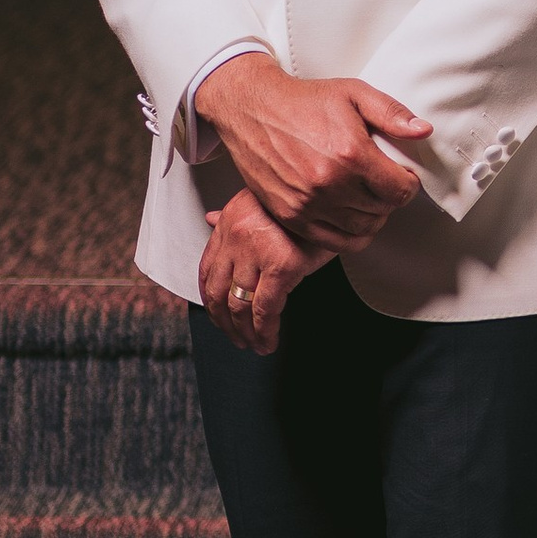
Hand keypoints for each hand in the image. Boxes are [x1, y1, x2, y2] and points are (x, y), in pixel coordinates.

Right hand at [193, 52, 428, 247]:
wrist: (252, 109)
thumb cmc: (302, 101)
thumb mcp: (353, 93)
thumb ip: (392, 114)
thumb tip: (423, 131)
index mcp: (350, 154)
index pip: (400, 190)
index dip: (408, 183)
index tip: (402, 175)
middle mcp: (330, 184)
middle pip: (383, 211)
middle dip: (390, 198)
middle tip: (384, 184)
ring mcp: (308, 204)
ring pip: (361, 230)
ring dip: (372, 217)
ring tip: (367, 198)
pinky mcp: (290, 216)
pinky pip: (333, 243)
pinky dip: (349, 235)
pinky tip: (349, 215)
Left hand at [198, 194, 318, 354]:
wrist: (329, 192)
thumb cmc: (299, 199)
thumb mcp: (258, 199)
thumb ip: (232, 215)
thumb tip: (212, 219)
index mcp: (230, 223)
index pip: (207, 269)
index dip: (209, 300)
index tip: (217, 316)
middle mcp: (237, 237)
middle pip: (219, 292)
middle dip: (225, 323)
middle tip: (236, 338)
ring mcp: (257, 252)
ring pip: (240, 305)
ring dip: (245, 332)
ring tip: (255, 345)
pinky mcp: (282, 266)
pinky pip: (266, 309)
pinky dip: (265, 331)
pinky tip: (269, 340)